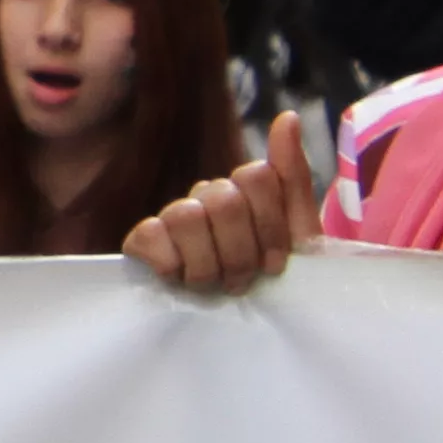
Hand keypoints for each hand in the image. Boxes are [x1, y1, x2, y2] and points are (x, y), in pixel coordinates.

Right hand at [126, 107, 318, 294]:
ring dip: (207, 264)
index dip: (269, 227)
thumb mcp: (299, 234)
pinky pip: (151, 235)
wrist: (248, 324)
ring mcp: (174, 217)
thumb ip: (293, 176)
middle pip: (223, 200)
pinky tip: (180, 280)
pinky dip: (171, 264)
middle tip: (242, 282)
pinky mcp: (143, 241)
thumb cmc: (274, 280)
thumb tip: (285, 117)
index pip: (255, 176)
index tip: (275, 264)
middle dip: (239, 253)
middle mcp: (207, 196)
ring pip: (186, 217)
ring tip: (213, 286)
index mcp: (245, 189)